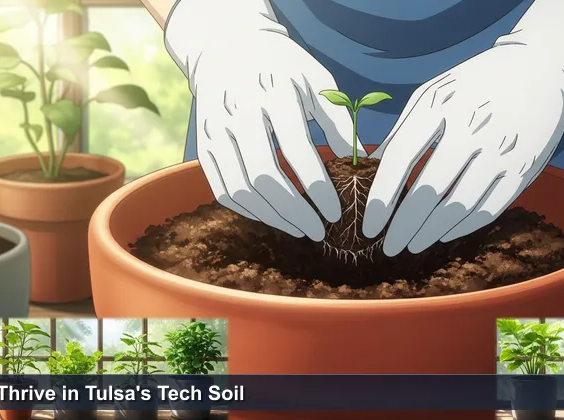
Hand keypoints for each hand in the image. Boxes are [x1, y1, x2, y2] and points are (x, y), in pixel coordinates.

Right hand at [165, 0, 362, 240]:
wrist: (227, 44)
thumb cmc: (283, 66)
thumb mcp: (317, 80)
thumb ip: (338, 120)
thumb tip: (360, 163)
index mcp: (274, 92)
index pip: (296, 151)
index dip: (317, 188)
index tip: (336, 212)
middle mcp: (239, 111)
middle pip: (265, 176)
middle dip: (295, 212)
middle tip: (319, 232)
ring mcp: (216, 129)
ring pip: (240, 188)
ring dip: (272, 217)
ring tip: (299, 230)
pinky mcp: (204, 144)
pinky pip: (222, 189)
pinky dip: (248, 210)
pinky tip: (272, 218)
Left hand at [362, 0, 563, 255]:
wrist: (540, 71)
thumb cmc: (474, 85)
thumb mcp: (433, 93)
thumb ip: (402, 130)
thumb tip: (372, 169)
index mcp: (441, 105)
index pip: (401, 158)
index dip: (381, 197)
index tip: (369, 226)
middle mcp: (472, 128)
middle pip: (429, 190)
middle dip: (403, 227)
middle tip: (388, 248)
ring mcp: (501, 151)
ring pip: (458, 206)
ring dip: (430, 233)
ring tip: (411, 246)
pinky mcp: (524, 169)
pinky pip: (489, 209)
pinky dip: (461, 227)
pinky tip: (443, 235)